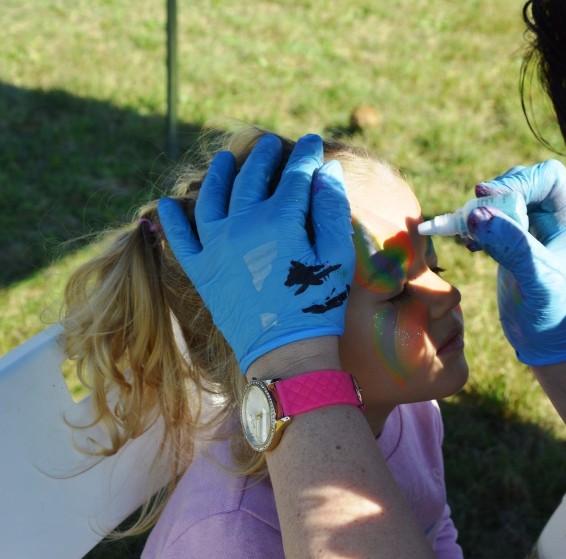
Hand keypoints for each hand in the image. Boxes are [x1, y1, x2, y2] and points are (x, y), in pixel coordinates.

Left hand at [158, 134, 354, 372]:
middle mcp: (242, 223)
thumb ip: (331, 207)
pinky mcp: (202, 270)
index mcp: (280, 218)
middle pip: (251, 178)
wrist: (286, 351)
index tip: (310, 142)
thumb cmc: (319, 302)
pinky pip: (180, 238)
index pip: (294, 174)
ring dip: (220, 174)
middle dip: (264, 157)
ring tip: (225, 160)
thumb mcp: (337, 253)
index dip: (305, 155)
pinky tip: (168, 204)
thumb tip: (326, 169)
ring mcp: (216, 246)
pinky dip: (172, 219)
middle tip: (270, 146)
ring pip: (213, 196)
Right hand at [468, 160, 565, 364]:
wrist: (551, 346)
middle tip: (472, 217)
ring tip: (465, 232)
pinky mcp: (511, 244)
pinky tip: (468, 243)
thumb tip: (476, 215)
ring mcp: (531, 231)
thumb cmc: (557, 316)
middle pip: (521, 182)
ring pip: (501, 200)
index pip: (548, 177)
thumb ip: (512, 246)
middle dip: (494, 196)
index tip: (490, 200)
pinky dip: (474, 226)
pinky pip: (490, 221)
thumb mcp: (538, 281)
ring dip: (479, 211)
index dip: (519, 182)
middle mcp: (554, 220)